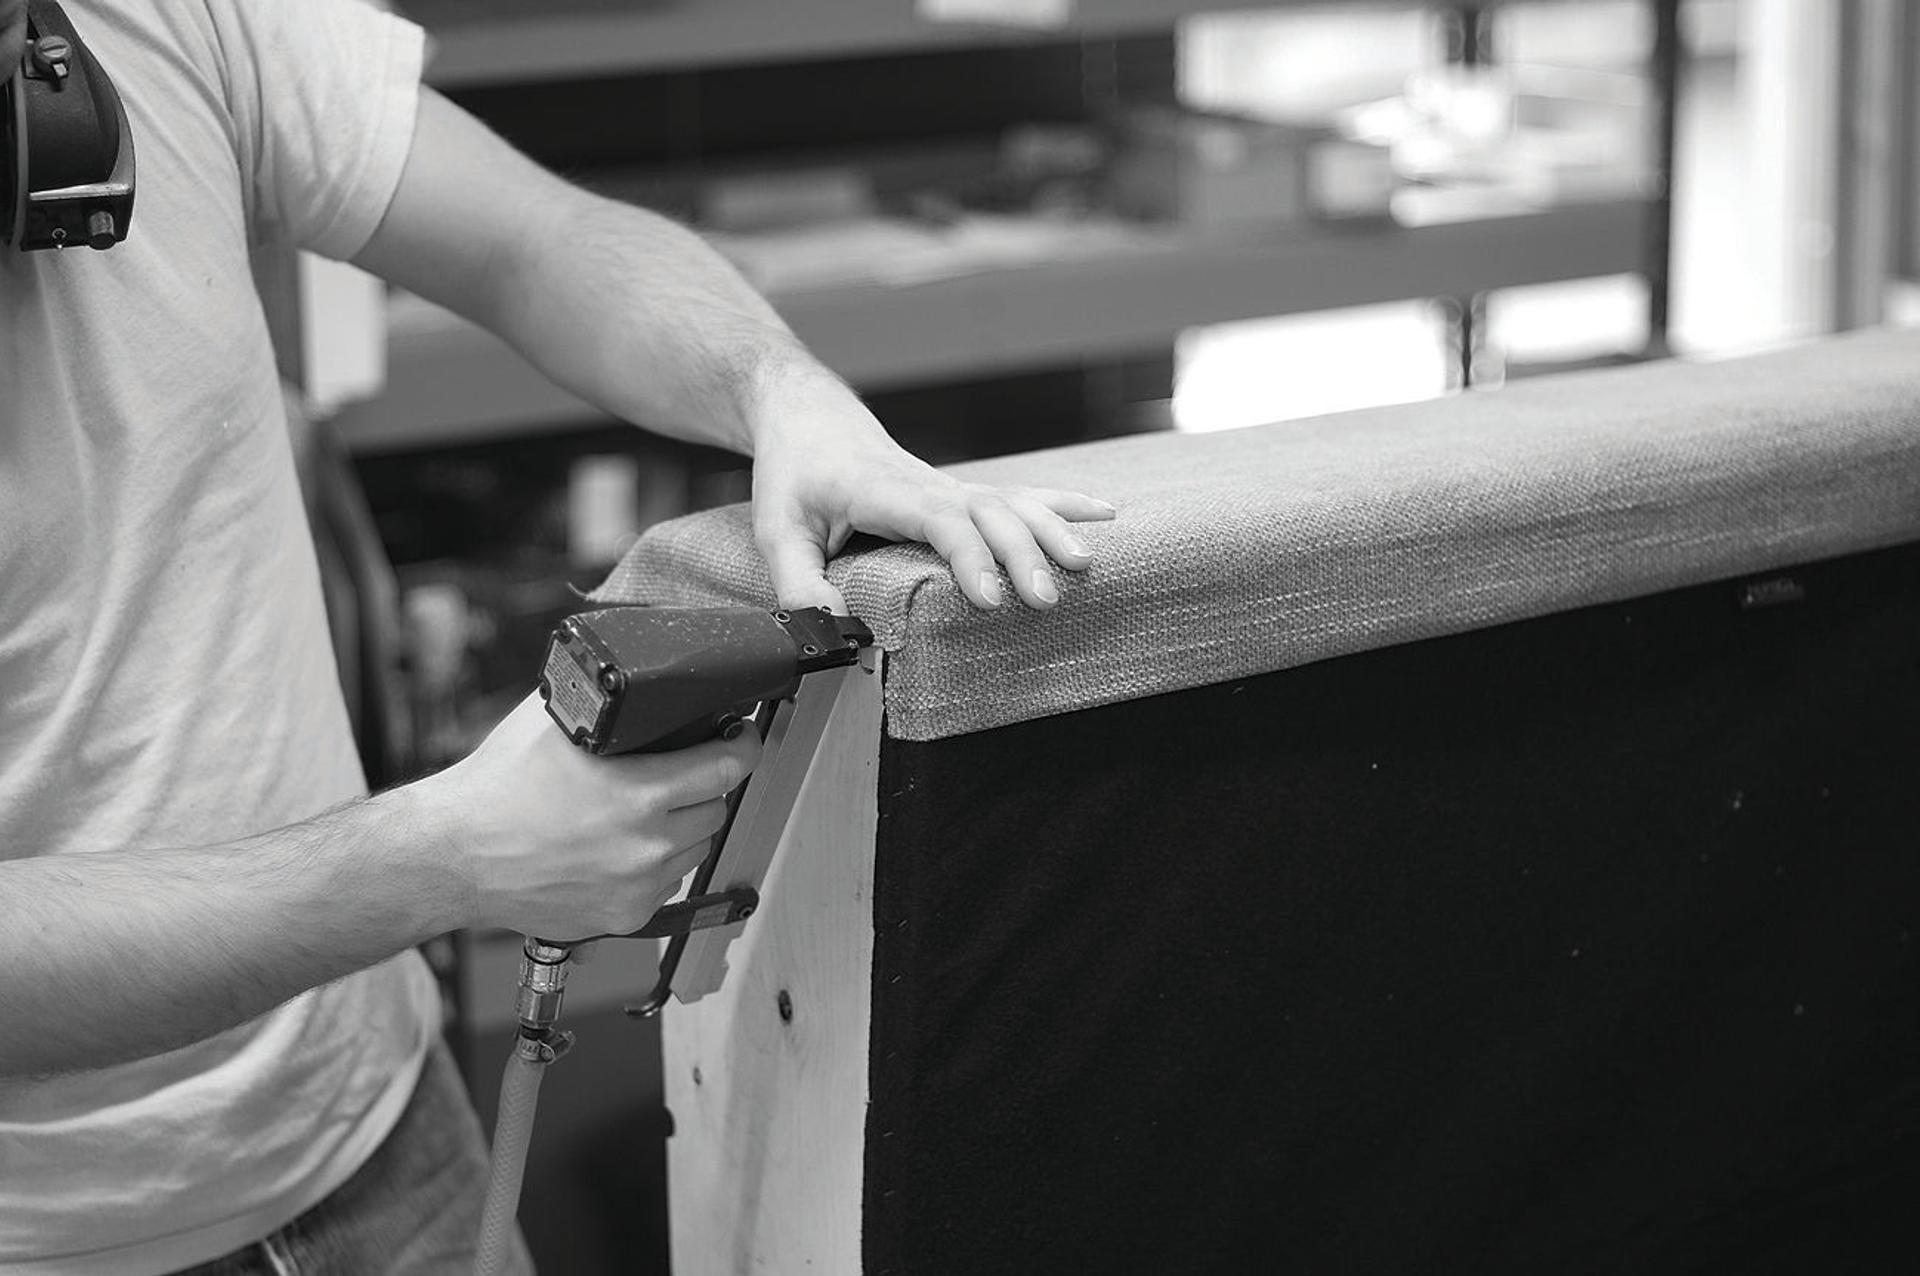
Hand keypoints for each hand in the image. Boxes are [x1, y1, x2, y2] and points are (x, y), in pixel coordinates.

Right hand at [423, 693, 758, 939]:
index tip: (740, 738)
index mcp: (637, 793)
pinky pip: (666, 883)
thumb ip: (608, 702)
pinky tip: (620, 847)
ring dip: (682, 827)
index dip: (740, 746)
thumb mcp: (554, 720)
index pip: (727, 767)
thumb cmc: (495, 789)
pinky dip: (654, 865)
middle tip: (681, 773)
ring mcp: (637, 886)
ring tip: (642, 812)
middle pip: (716, 808)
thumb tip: (646, 681)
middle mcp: (644, 845)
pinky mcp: (624, 916)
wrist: (452, 855)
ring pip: (695, 849)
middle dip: (704, 786)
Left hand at [748, 370, 1115, 612]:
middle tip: (1045, 600)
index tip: (989, 597)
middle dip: (1022, 553)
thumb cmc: (793, 473)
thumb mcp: (777, 530)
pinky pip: (1020, 494)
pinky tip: (1106, 515)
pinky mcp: (960, 491)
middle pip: (989, 510)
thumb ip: (798, 584)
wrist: (807, 415)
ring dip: (1051, 530)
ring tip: (1085, 565)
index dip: (969, 555)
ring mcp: (949, 484)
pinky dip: (1063, 504)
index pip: (938, 518)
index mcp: (882, 490)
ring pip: (1012, 499)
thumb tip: (831, 633)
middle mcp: (926, 483)